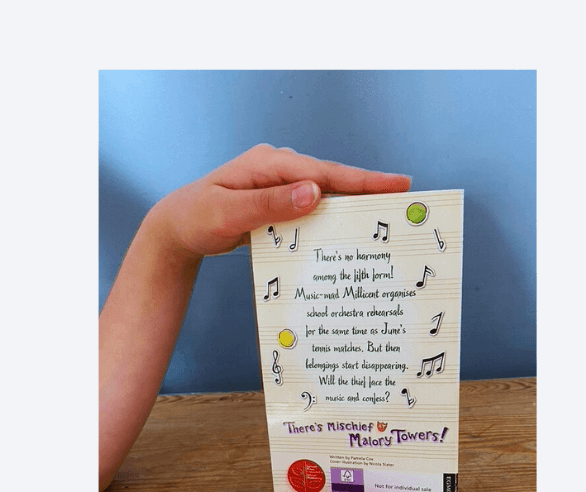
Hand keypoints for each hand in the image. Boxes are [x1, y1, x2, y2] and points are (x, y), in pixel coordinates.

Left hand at [148, 144, 411, 256]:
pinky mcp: (280, 203)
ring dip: (352, 208)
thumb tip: (314, 192)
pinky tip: (348, 234)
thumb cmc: (199, 217)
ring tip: (387, 220)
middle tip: (406, 203)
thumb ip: (270, 204)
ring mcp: (280, 185)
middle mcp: (280, 169)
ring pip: (325, 195)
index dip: (363, 180)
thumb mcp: (230, 212)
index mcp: (270, 163)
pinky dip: (331, 220)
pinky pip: (312, 209)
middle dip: (368, 192)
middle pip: (332, 181)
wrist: (178, 228)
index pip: (324, 172)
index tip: (398, 184)